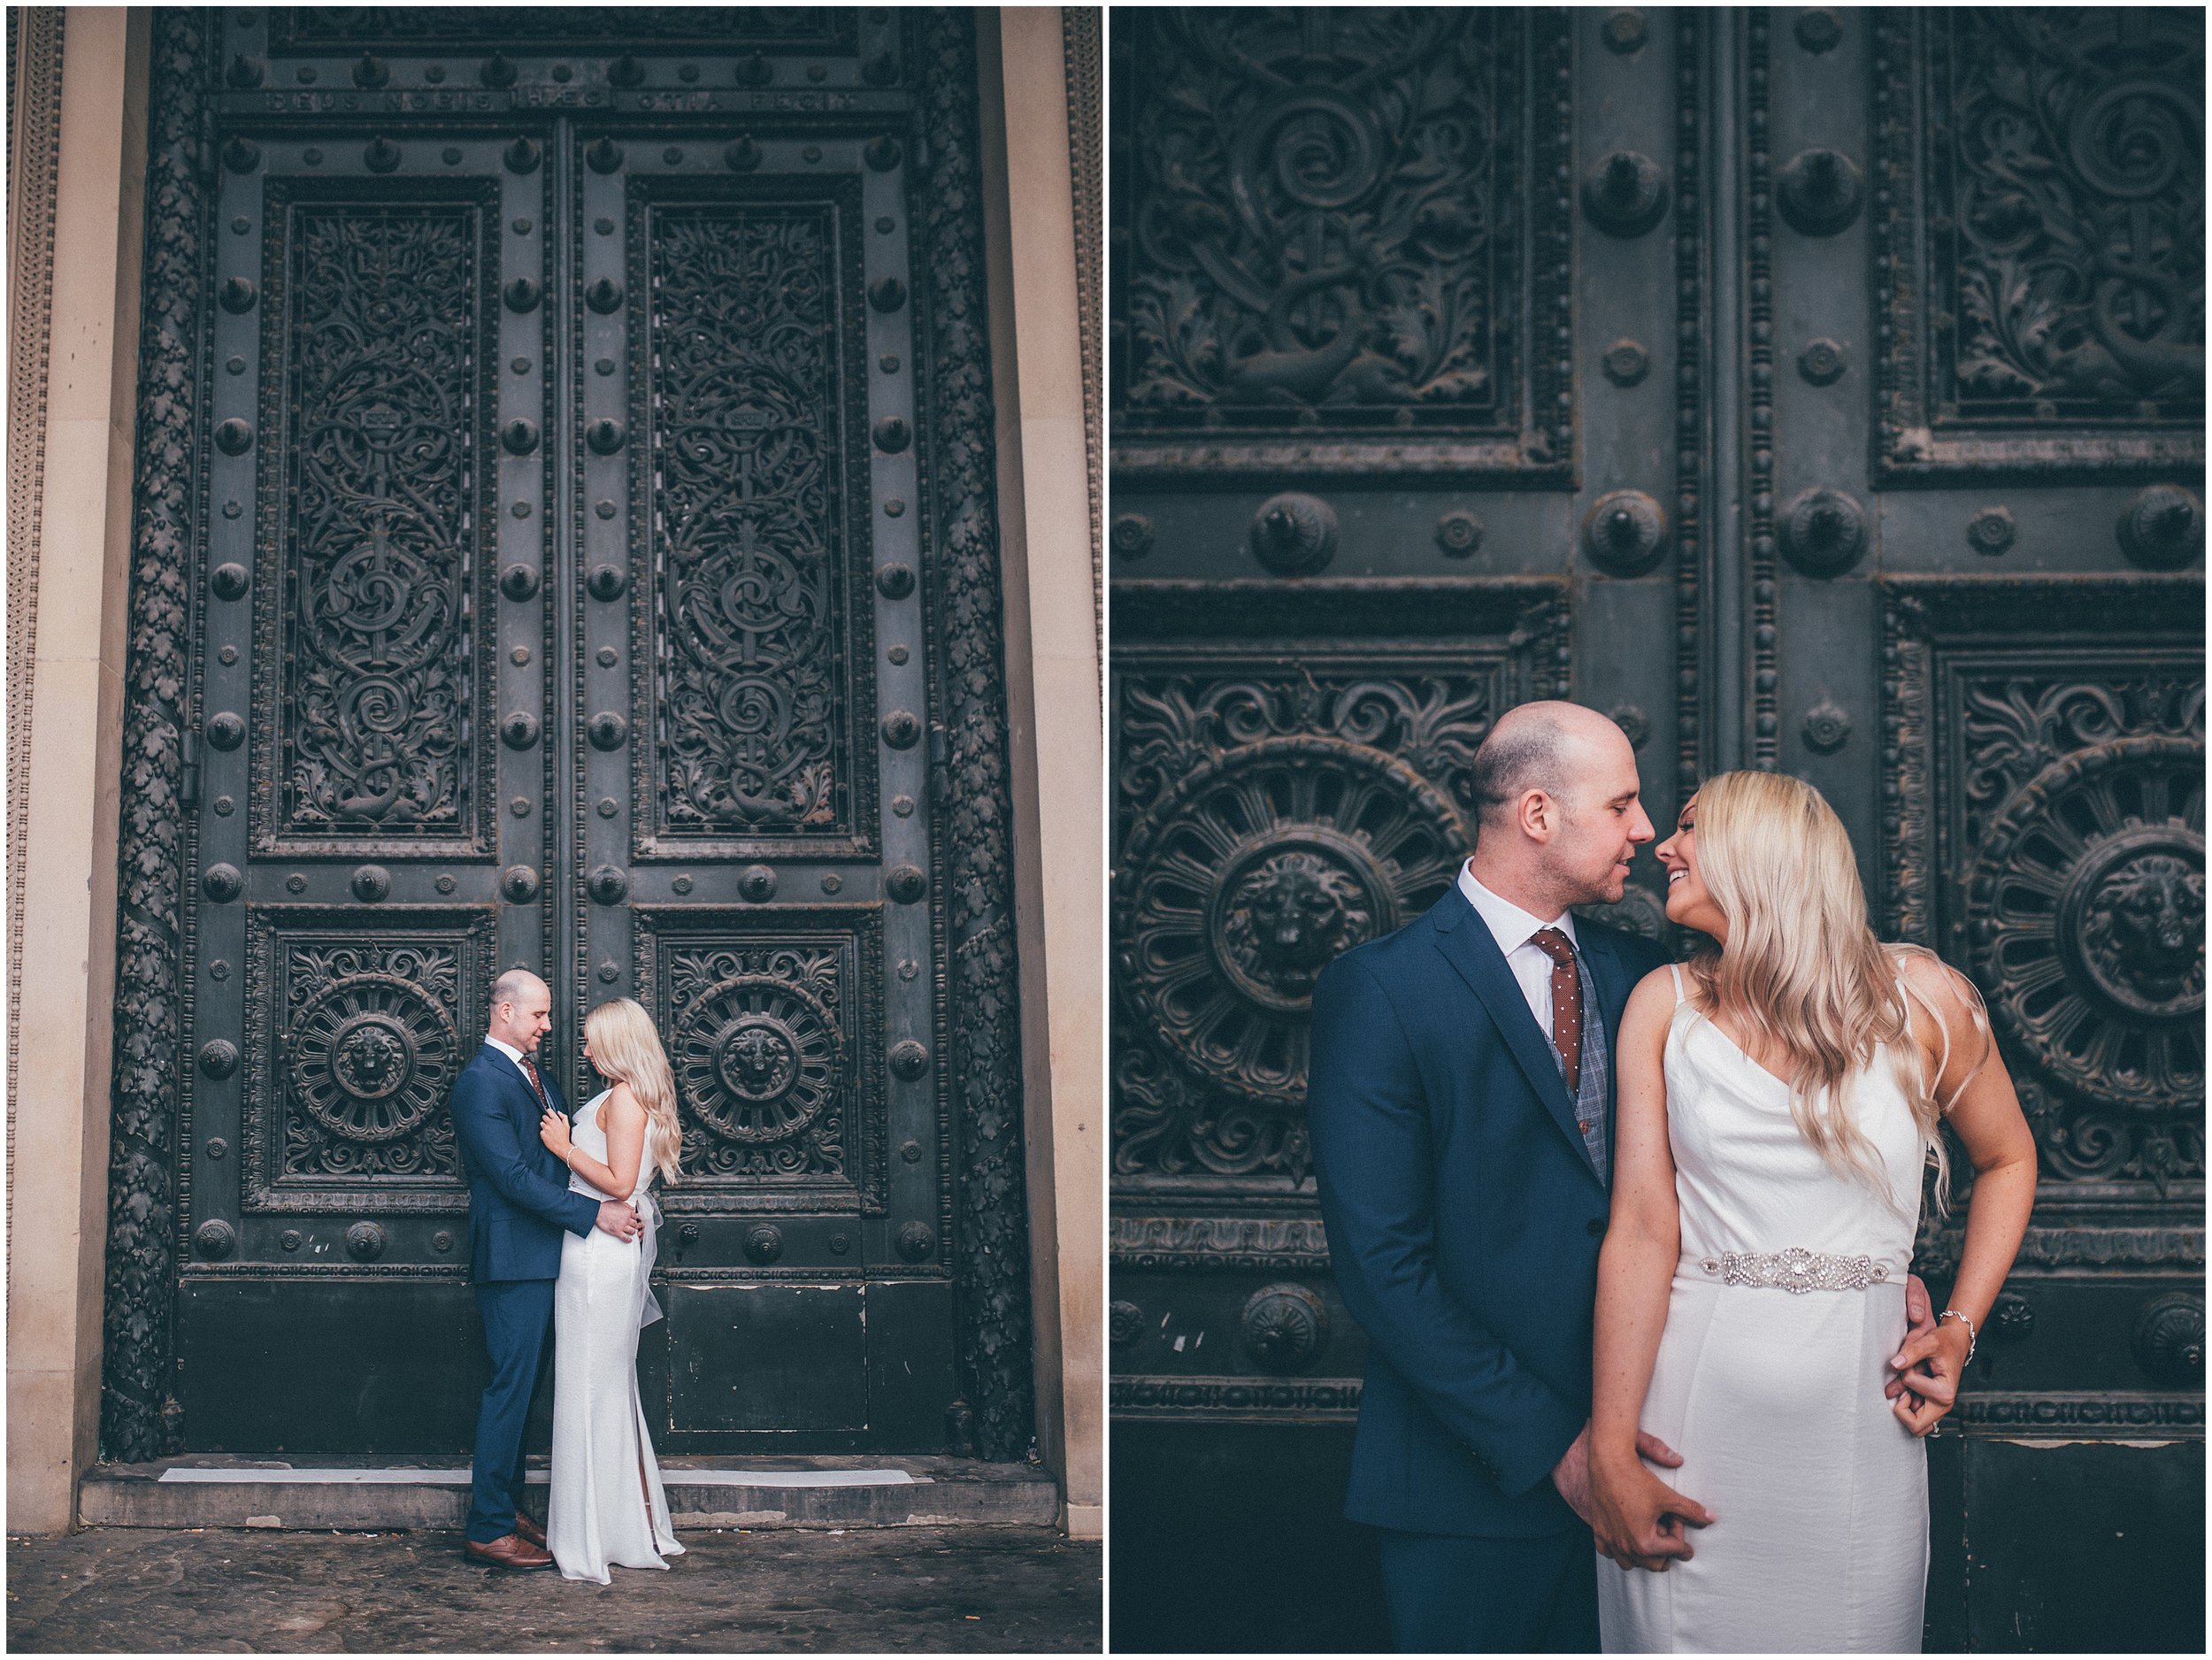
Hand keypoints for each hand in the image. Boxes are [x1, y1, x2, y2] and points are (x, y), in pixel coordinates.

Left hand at [539, 1107, 571, 1160]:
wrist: (561, 1147)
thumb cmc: (564, 1137)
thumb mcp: (567, 1125)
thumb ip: (563, 1117)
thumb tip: (559, 1112)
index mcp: (556, 1120)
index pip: (549, 1111)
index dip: (549, 1111)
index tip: (548, 1112)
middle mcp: (550, 1123)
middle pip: (544, 1116)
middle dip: (546, 1119)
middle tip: (550, 1124)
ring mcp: (545, 1128)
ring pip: (541, 1123)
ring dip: (544, 1126)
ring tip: (549, 1131)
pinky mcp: (542, 1134)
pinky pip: (541, 1131)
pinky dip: (543, 1132)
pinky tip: (548, 1135)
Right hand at [595, 1200, 640, 1241]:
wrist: (598, 1212)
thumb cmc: (606, 1207)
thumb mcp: (619, 1202)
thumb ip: (627, 1205)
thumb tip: (632, 1208)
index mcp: (627, 1212)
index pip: (635, 1217)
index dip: (635, 1219)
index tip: (634, 1220)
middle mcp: (626, 1219)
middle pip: (635, 1224)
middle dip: (634, 1225)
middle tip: (634, 1226)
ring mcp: (622, 1226)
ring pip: (632, 1231)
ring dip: (632, 1232)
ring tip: (632, 1232)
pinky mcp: (617, 1232)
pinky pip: (625, 1237)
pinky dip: (628, 1239)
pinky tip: (629, 1240)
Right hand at [1551, 1423, 1689, 1551]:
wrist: (1608, 1462)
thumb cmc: (1637, 1479)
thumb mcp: (1668, 1496)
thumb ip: (1691, 1511)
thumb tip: (1711, 1519)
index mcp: (1645, 1543)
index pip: (1673, 1548)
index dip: (1681, 1532)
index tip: (1678, 1519)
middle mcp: (1625, 1547)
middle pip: (1655, 1564)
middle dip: (1666, 1551)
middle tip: (1671, 1535)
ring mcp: (1610, 1541)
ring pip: (1631, 1564)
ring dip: (1643, 1557)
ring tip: (1651, 1541)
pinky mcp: (1598, 1531)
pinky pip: (1608, 1553)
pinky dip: (1618, 1551)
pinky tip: (1626, 1540)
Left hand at [1888, 1312, 1971, 1435]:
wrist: (1955, 1342)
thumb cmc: (1944, 1342)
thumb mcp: (1928, 1341)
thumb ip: (1911, 1352)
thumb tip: (1894, 1365)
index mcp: (1944, 1393)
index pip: (1909, 1385)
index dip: (1904, 1371)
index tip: (1911, 1363)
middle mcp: (1943, 1405)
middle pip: (1914, 1426)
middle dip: (1900, 1407)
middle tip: (1902, 1388)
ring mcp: (1938, 1408)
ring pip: (1914, 1425)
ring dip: (1903, 1407)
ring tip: (1907, 1388)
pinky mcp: (1932, 1407)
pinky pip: (1915, 1418)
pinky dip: (1906, 1407)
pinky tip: (1907, 1390)